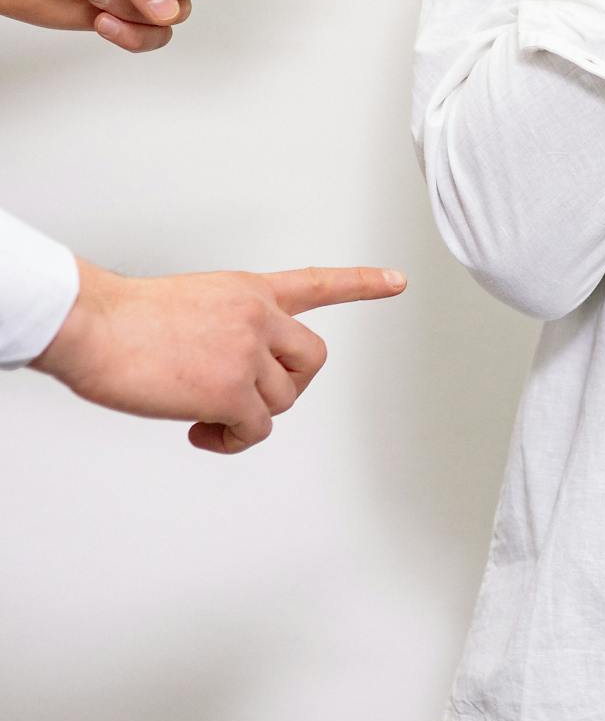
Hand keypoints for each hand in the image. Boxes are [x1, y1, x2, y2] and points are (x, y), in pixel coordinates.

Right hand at [35, 260, 406, 452]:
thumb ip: (223, 328)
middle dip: (289, 385)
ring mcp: (248, 353)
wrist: (91, 324)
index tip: (396, 280)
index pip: (316, 284)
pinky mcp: (232, 391)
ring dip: (247, 416)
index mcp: (247, 291)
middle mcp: (258, 317)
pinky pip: (254, 431)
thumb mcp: (190, 303)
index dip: (361, 283)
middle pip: (311, 360)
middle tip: (247, 398)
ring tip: (204, 414)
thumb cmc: (121, 318)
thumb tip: (226, 374)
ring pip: (281, 402)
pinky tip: (200, 430)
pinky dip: (231, 440)